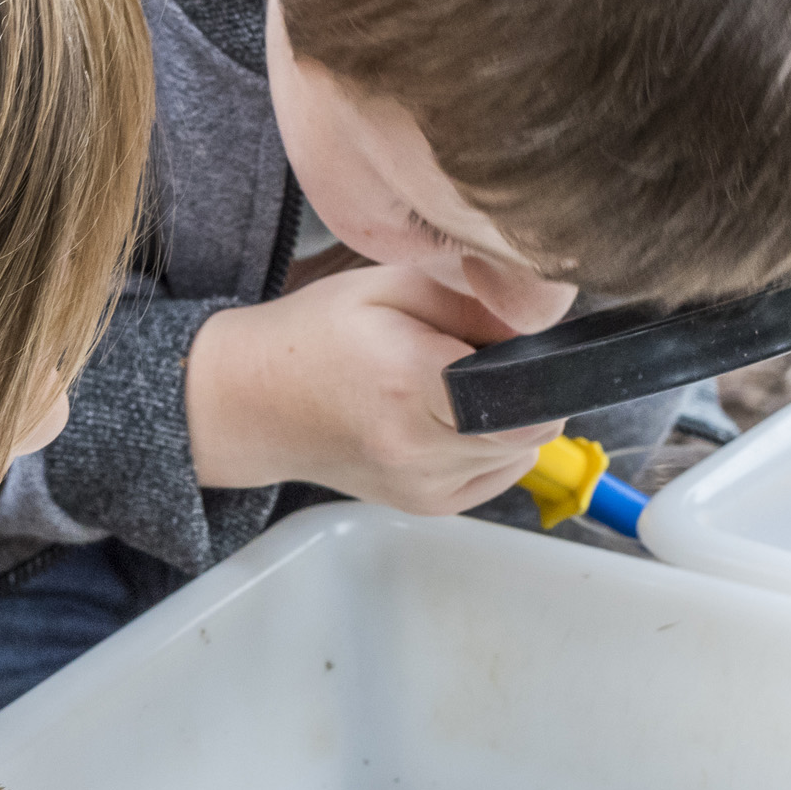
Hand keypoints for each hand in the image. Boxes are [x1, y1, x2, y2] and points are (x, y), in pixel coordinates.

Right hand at [185, 267, 561, 513]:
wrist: (251, 405)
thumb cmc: (312, 337)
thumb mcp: (387, 283)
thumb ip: (471, 298)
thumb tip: (537, 324)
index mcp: (412, 383)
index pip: (531, 402)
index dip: (538, 370)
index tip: (512, 346)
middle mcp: (420, 448)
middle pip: (533, 428)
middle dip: (523, 390)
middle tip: (471, 359)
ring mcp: (424, 487)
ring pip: (519, 452)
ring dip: (504, 418)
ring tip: (446, 387)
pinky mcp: (427, 506)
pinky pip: (496, 473)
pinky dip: (488, 445)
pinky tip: (444, 417)